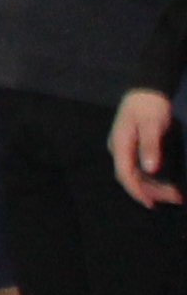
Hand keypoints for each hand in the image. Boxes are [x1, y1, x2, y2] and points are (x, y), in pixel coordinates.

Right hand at [117, 91, 181, 208]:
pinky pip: (140, 167)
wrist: (147, 90)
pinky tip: (165, 181)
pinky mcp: (132, 147)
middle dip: (152, 191)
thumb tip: (151, 169)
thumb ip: (150, 147)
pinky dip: (153, 177)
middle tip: (175, 198)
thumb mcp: (153, 125)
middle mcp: (119, 150)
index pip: (125, 174)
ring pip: (137, 174)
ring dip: (154, 186)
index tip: (151, 204)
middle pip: (132, 177)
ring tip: (175, 194)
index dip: (137, 191)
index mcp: (120, 146)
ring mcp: (125, 148)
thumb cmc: (149, 107)